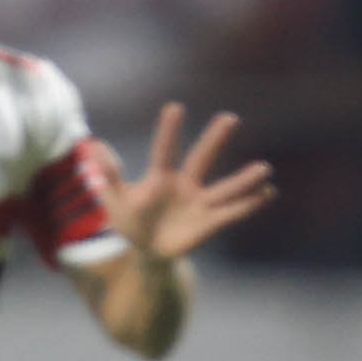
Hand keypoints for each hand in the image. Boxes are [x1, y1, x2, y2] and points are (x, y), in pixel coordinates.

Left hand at [88, 102, 277, 259]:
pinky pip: (233, 212)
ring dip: (244, 179)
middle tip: (229, 118)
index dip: (168, 132)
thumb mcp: (116, 200)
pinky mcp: (210, 223)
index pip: (165, 151)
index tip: (174, 108)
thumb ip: (108, 175)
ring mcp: (200, 204)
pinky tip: (268, 192)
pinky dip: (250, 204)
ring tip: (264, 168)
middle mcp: (185, 185)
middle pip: (202, 159)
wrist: (147, 252)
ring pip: (225, 189)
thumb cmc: (131, 221)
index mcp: (161, 178)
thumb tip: (93, 147)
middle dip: (214, 141)